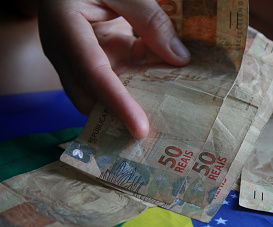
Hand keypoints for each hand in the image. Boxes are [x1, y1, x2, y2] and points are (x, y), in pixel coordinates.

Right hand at [39, 0, 190, 138]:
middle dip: (122, 116)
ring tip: (169, 112)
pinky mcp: (96, 58)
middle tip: (158, 133)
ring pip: (108, 92)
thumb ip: (150, 18)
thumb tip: (180, 58)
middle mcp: (65, 49)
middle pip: (91, 95)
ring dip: (137, 100)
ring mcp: (79, 57)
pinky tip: (165, 82)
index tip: (140, 129)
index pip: (91, 72)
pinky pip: (120, 79)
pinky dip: (142, 82)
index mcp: (63, 25)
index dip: (116, 103)